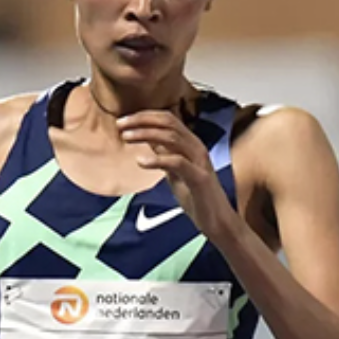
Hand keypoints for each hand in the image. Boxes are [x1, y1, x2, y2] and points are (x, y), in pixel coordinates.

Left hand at [117, 110, 237, 239]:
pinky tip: (140, 162)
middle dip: (142, 120)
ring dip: (146, 134)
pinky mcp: (200, 178)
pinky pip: (177, 162)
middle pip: (168, 122)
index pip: (167, 119)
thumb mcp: (175, 171)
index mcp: (191, 143)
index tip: (123, 121)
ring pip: (172, 137)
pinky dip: (157, 160)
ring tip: (126, 137)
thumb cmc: (197, 196)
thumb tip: (149, 139)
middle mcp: (197, 147)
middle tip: (120, 124)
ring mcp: (199, 161)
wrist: (218, 222)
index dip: (144, 116)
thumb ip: (165, 154)